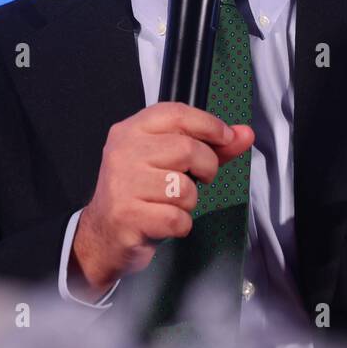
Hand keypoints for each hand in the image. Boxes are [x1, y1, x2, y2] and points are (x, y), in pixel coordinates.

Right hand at [70, 102, 253, 299]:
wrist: (103, 234)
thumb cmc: (139, 193)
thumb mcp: (167, 161)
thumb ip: (208, 146)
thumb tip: (243, 133)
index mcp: (131, 130)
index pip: (176, 113)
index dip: (208, 124)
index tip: (226, 138)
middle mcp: (123, 152)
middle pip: (186, 149)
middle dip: (205, 167)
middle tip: (198, 178)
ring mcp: (122, 184)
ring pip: (183, 187)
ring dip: (189, 201)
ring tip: (171, 203)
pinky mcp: (128, 216)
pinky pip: (176, 218)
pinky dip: (180, 224)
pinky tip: (164, 222)